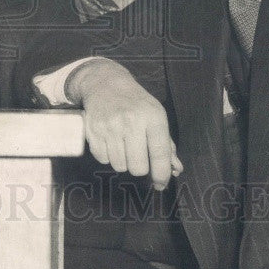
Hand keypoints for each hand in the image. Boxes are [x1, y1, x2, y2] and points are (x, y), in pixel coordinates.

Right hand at [66, 58, 182, 190]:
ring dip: (123, 161)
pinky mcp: (93, 131)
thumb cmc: (136, 102)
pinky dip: (107, 156)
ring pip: (119, 166)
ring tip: (123, 145)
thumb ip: (166, 144)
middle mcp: (131, 122)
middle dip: (139, 167)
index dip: (162, 174)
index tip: (160, 184)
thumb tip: (175, 169)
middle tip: (138, 156)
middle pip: (138, 168)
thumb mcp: (156, 115)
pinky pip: (102, 160)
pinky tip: (110, 142)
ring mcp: (110, 127)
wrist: (105, 84)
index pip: (160, 154)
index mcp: (152, 117)